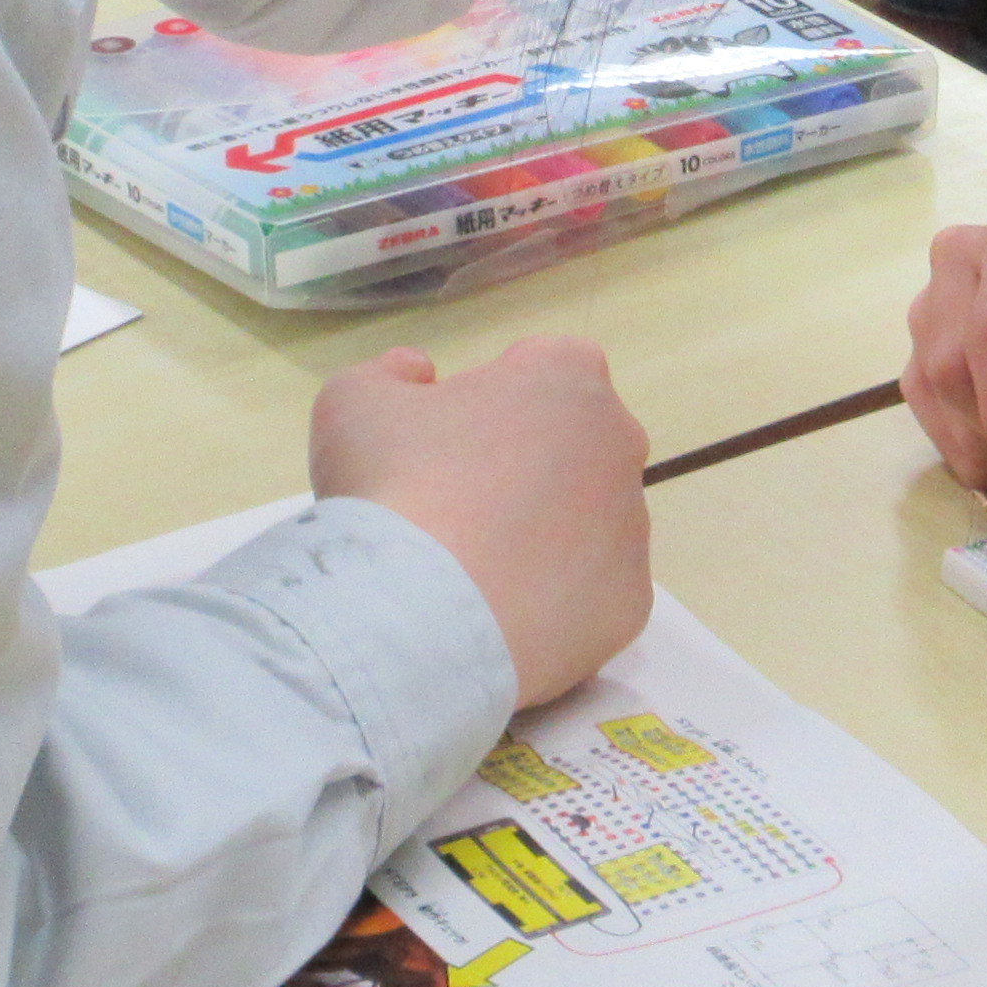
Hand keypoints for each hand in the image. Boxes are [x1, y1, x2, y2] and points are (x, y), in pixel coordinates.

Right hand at [310, 333, 652, 703]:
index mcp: (568, 378)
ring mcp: (633, 531)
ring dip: (541, 536)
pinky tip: (497, 616)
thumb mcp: (353, 401)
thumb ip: (390, 374)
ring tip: (470, 573)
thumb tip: (419, 375)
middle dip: (524, 466)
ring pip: (586, 523)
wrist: (416, 619)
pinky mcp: (629, 606)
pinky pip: (589, 593)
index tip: (446, 437)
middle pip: (572, 446)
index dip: (491, 397)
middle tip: (454, 507)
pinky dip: (551, 602)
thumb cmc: (393, 486)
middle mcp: (620, 446)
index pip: (542, 367)